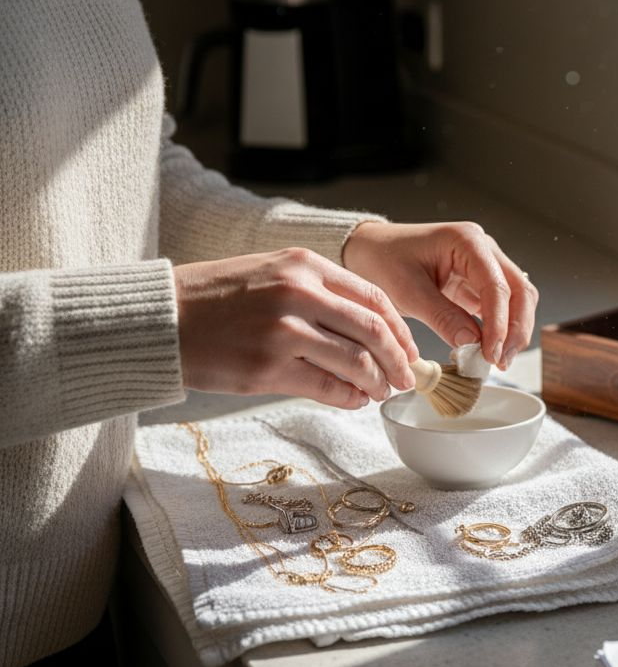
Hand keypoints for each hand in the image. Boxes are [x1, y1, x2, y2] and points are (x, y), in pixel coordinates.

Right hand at [174, 248, 418, 408]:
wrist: (160, 317)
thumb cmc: (216, 298)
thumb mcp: (271, 273)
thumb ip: (319, 291)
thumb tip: (370, 328)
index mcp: (304, 265)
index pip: (374, 298)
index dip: (400, 329)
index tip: (409, 349)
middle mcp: (298, 294)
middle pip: (374, 331)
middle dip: (399, 360)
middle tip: (407, 379)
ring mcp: (284, 332)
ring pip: (356, 362)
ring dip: (376, 383)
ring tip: (380, 392)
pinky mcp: (267, 368)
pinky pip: (326, 388)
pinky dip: (348, 398)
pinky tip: (353, 401)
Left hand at [342, 220, 537, 369]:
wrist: (370, 251)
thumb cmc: (384, 261)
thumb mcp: (407, 291)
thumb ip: (442, 316)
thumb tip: (473, 343)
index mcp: (467, 241)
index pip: (497, 285)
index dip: (499, 323)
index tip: (490, 353)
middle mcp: (484, 250)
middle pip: (520, 290)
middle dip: (516, 329)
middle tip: (501, 360)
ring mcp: (485, 266)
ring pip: (518, 299)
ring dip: (514, 330)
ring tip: (499, 360)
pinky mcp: (479, 283)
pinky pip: (502, 307)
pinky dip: (501, 329)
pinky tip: (490, 350)